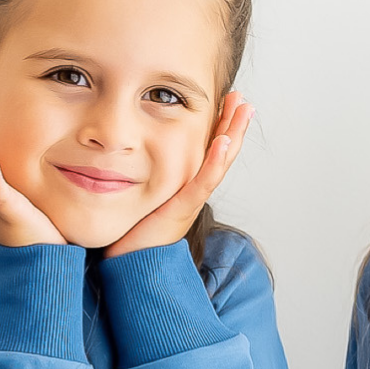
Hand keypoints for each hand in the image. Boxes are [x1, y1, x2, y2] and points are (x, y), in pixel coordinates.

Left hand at [104, 91, 254, 258]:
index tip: (225, 101)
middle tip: (243, 99)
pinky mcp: (182, 210)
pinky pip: (203, 182)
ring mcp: (191, 200)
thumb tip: (126, 155)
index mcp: (186, 186)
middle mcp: (194, 192)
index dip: (220, 126)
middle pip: (222, 152)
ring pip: (220, 163)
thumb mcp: (140, 196)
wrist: (131, 269)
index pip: (208, 151)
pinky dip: (214, 161)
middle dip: (234, 124)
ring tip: (244, 109)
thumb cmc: (131, 235)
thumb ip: (140, 177)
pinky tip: (222, 141)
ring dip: (233, 134)